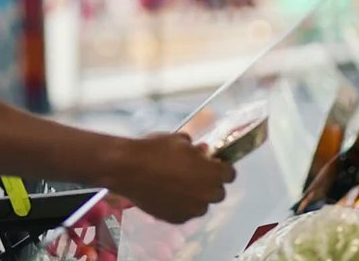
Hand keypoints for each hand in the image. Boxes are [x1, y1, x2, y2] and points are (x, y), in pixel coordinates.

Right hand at [105, 133, 234, 223]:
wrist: (128, 168)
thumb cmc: (155, 149)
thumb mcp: (180, 140)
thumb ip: (196, 149)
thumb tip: (201, 153)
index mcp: (212, 173)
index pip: (230, 174)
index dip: (221, 167)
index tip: (212, 163)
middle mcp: (206, 194)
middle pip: (218, 192)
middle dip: (210, 183)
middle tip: (195, 174)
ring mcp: (191, 210)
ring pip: (201, 205)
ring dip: (196, 196)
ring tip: (179, 186)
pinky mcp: (175, 219)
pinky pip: (185, 212)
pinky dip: (180, 205)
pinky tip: (168, 194)